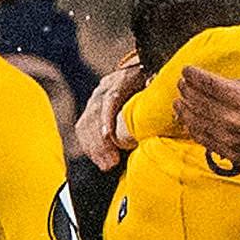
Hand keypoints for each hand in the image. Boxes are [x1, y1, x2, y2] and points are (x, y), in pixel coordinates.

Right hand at [75, 53, 147, 171]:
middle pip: (95, 115)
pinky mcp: (89, 113)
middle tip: (111, 162)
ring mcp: (94, 101)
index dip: (107, 118)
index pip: (110, 98)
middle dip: (101, 142)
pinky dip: (90, 148)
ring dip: (95, 148)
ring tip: (106, 166)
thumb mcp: (156, 82)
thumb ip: (154, 89)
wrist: (138, 73)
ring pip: (86, 125)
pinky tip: (99, 161)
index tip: (108, 136)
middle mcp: (103, 90)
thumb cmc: (151, 81)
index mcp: (120, 80)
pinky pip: (83, 131)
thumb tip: (152, 87)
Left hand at [176, 66, 239, 169]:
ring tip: (179, 101)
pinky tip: (188, 121)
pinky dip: (192, 128)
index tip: (187, 70)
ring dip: (184, 109)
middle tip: (181, 84)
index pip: (206, 83)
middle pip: (196, 101)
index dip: (192, 75)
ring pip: (195, 120)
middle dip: (186, 90)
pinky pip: (202, 138)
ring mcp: (227, 136)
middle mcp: (229, 118)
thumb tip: (219, 83)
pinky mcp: (228, 151)